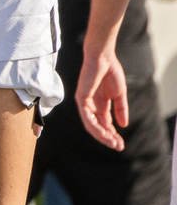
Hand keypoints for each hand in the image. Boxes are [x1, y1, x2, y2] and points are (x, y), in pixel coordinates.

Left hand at [77, 36, 129, 150]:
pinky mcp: (81, 97)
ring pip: (91, 124)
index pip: (104, 124)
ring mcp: (84, 102)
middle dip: (108, 138)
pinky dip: (95, 126)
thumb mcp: (119, 94)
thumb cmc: (110, 72)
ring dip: (102, 135)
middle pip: (97, 126)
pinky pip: (87, 116)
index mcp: (100, 104)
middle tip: (118, 147)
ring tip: (113, 143)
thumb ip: (120, 109)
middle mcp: (91, 105)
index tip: (121, 144)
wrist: (103, 57)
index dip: (112, 134)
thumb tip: (123, 126)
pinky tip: (104, 133)